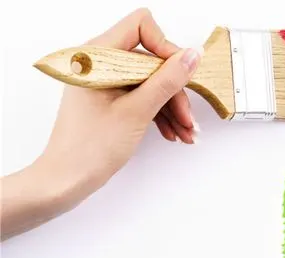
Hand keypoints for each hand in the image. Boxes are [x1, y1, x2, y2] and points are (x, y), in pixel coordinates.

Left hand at [1, 8, 202, 239]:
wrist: (68, 178)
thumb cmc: (90, 147)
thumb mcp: (137, 111)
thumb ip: (167, 80)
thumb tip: (191, 57)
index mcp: (97, 56)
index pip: (140, 27)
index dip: (165, 48)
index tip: (180, 75)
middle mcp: (100, 63)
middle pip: (151, 60)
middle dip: (174, 90)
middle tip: (188, 118)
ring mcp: (106, 81)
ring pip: (151, 81)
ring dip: (172, 106)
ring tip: (187, 132)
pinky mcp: (111, 98)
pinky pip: (143, 96)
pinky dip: (161, 113)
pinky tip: (174, 133)